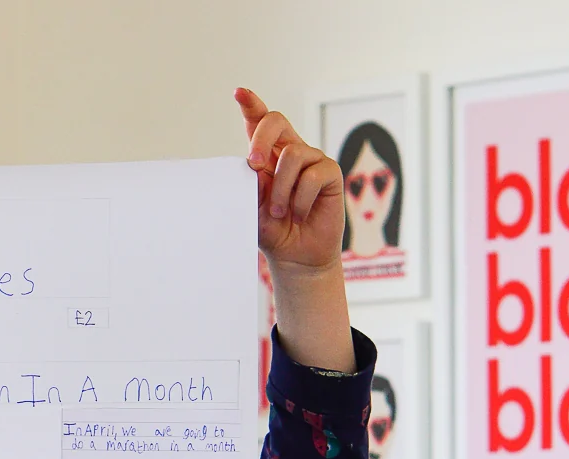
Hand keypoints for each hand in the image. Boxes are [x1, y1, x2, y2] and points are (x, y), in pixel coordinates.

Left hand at [235, 90, 353, 371]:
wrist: (295, 256)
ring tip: (280, 212)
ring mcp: (312, 160)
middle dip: (261, 138)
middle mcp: (290, 151)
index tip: (239, 92)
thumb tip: (255, 165)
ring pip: (292, 155)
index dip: (251, 105)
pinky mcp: (330, 174)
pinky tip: (300, 213)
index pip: (259, 122)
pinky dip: (300, 198)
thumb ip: (253, 183)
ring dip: (280, 189)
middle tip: (254, 165)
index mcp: (267, 155)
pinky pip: (312, 175)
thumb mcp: (253, 207)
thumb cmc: (272, 230)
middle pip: (275, 122)